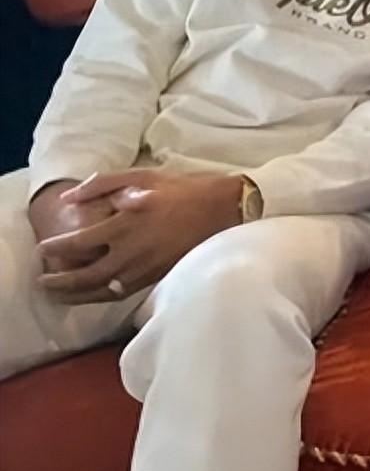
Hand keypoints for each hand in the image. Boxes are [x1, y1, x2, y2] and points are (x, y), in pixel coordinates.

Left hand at [35, 171, 242, 304]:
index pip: (76, 244)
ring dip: (76, 295)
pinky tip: (96, 293)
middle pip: (84, 276)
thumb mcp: (142, 175)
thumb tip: (69, 198)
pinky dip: (102, 295)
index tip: (43, 250)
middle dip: (59, 282)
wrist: (224, 209)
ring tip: (61, 295)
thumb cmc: (182, 189)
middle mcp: (131, 252)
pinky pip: (122, 292)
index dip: (54, 250)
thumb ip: (102, 184)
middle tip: (43, 282)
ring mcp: (145, 268)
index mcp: (124, 224)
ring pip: (101, 290)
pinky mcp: (158, 276)